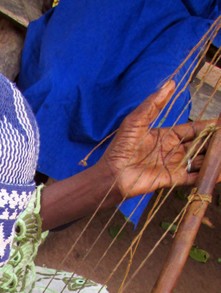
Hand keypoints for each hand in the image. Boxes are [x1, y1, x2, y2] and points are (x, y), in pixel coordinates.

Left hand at [99, 80, 217, 200]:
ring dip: (212, 157)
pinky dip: (205, 176)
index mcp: (166, 136)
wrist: (112, 174)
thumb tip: (171, 82)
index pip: (193, 129)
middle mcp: (172, 151)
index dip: (207, 127)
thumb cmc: (121, 147)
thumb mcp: (136, 120)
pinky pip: (192, 178)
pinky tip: (218, 173)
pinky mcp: (171, 179)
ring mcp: (172, 165)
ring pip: (198, 160)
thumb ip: (153, 104)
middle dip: (214, 142)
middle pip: (199, 145)